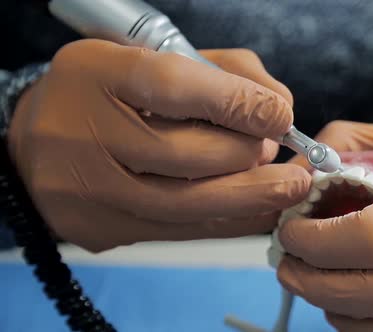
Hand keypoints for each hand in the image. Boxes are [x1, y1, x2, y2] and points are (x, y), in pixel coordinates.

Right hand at [8, 39, 309, 251]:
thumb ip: (225, 73)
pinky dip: (232, 222)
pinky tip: (262, 211)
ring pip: (191, 205)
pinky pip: (183, 233)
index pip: (175, 87)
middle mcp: (85, 135)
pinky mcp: (101, 230)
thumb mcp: (158, 59)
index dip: (239, 104)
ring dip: (252, 195)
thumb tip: (278, 112)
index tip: (279, 116)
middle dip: (249, 153)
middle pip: (190, 156)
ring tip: (288, 186)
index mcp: (97, 75)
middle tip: (273, 148)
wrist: (37, 144)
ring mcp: (90, 192)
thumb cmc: (110, 94)